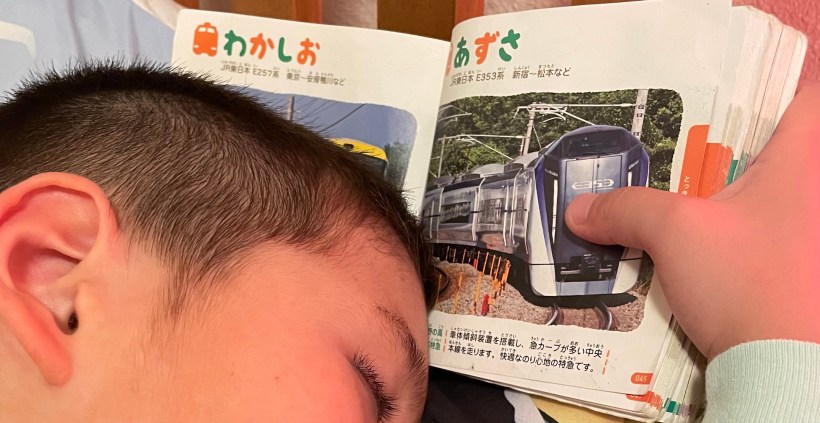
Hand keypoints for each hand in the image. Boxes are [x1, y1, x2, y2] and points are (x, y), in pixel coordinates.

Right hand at [565, 83, 819, 358]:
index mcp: (807, 158)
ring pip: (759, 193)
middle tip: (668, 148)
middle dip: (715, 147)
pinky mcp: (800, 269)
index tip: (701, 98)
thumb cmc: (748, 282)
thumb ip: (626, 208)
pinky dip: (726, 230)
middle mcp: (817, 188)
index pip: (791, 94)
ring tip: (668, 194)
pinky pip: (759, 231)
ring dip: (717, 193)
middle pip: (767, 144)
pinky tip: (687, 243)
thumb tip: (580, 210)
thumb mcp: (676, 233)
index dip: (747, 88)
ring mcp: (810, 231)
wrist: (788, 371)